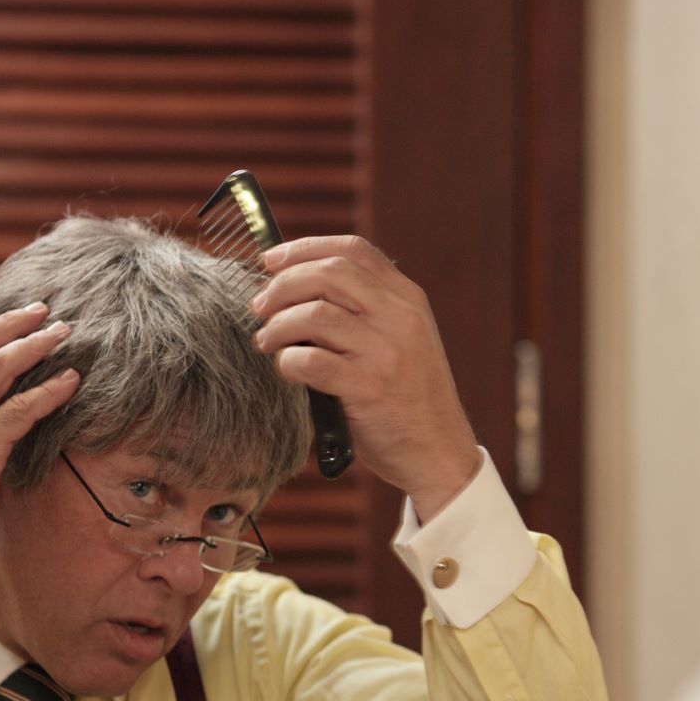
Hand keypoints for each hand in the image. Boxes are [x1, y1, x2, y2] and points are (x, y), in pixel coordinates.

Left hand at [251, 236, 481, 520]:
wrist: (439, 452)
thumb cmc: (410, 399)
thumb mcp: (404, 340)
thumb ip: (369, 311)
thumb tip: (300, 286)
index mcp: (408, 300)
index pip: (353, 250)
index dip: (304, 248)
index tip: (272, 260)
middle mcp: (400, 318)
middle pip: (329, 273)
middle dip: (282, 284)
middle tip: (260, 306)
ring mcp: (386, 352)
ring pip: (314, 314)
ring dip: (278, 325)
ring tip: (268, 341)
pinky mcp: (368, 388)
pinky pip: (310, 361)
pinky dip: (287, 362)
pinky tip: (286, 369)